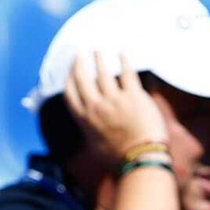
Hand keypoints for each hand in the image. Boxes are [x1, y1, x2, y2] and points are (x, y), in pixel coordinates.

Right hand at [63, 52, 168, 167]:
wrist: (140, 158)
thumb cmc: (118, 158)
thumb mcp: (95, 146)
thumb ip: (90, 130)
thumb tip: (88, 124)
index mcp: (85, 120)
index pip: (71, 94)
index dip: (69, 79)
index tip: (70, 70)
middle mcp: (96, 107)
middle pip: (82, 79)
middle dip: (79, 64)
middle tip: (79, 53)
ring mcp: (115, 101)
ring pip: (103, 73)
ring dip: (99, 59)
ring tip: (98, 50)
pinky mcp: (133, 97)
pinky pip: (127, 73)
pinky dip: (124, 61)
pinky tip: (122, 53)